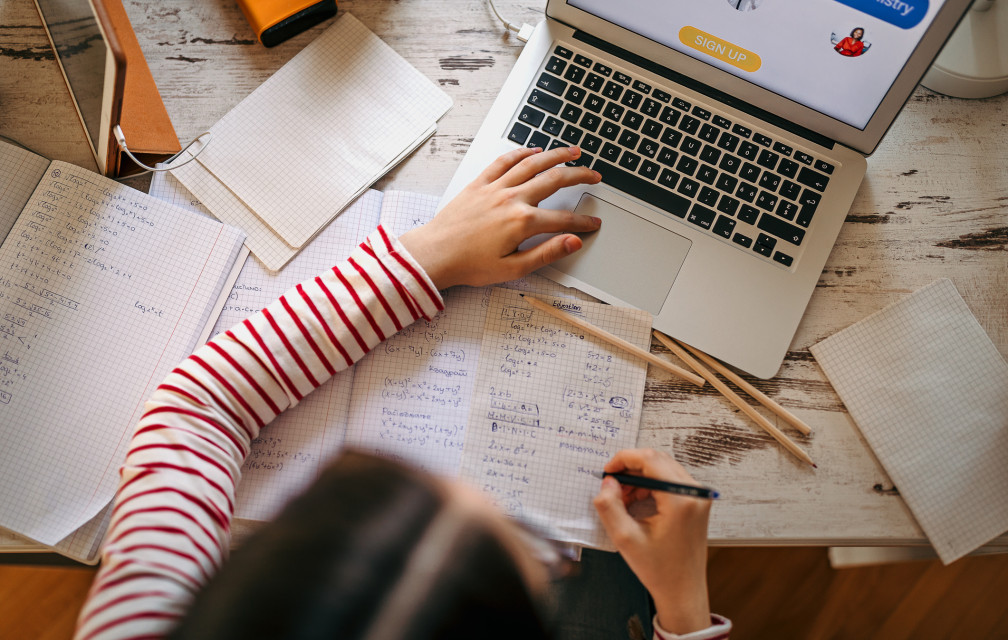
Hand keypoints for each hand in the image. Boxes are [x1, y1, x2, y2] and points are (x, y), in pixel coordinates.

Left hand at [399, 146, 600, 288]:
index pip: (563, 219)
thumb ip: (547, 253)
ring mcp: (495, 188)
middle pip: (554, 180)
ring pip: (532, 164)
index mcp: (522, 222)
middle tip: (594, 175)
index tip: (594, 223)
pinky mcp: (479, 183)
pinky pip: (504, 161)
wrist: (435, 254)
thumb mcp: (513, 268)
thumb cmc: (469, 265)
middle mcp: (511, 199)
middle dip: (579, 176)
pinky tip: (533, 150)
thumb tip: (573, 242)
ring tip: (573, 152)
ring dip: (556, 155)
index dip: (583, 222)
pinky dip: (521, 153)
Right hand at [593, 449, 712, 634]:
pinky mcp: (696, 501)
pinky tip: (637, 502)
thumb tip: (607, 482)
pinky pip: (670, 480)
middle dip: (630, 469)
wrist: (683, 590)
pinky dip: (650, 485)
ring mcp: (698, 496)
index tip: (607, 472)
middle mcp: (694, 493)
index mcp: (680, 499)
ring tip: (623, 500)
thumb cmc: (659, 569)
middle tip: (612, 487)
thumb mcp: (625, 538)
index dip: (623, 459)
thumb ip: (610, 506)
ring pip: (662, 468)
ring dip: (639, 478)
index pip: (649, 460)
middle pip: (657, 460)